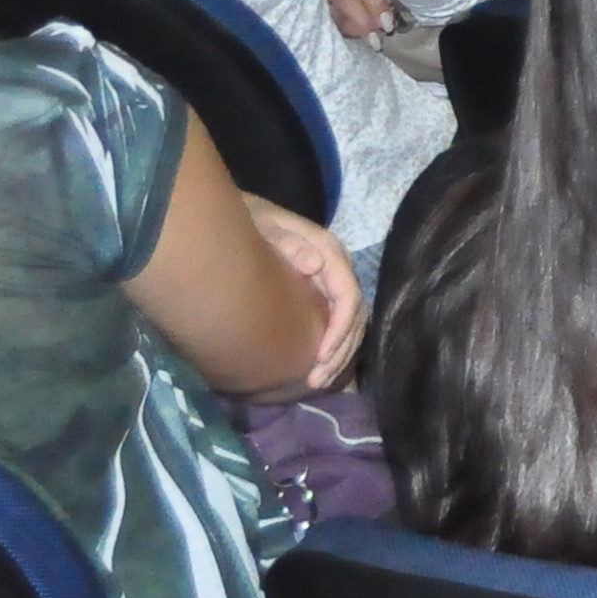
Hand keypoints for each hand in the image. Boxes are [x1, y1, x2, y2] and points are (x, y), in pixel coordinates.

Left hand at [242, 195, 368, 390]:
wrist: (242, 215)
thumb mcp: (265, 227)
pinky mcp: (321, 289)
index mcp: (329, 252)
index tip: (320, 357)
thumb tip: (316, 266)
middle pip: (354, 316)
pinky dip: (333, 346)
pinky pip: (338, 320)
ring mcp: (331, 279)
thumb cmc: (251, 222)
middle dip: (339, 352)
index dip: (339, 329)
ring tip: (315, 382)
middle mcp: (336, 268)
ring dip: (338, 355)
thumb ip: (289, 243)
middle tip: (314, 381)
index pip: (348, 297)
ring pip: (351, 322)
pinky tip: (319, 365)